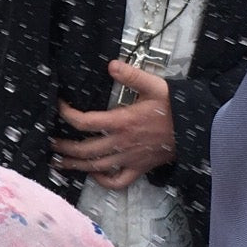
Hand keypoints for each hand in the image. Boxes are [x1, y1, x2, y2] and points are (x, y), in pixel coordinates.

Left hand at [52, 68, 176, 188]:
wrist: (196, 128)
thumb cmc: (175, 107)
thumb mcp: (155, 85)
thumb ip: (131, 75)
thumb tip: (111, 65)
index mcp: (122, 122)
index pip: (85, 122)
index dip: (67, 115)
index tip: (59, 107)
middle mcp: (121, 143)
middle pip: (84, 150)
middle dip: (64, 147)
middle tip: (50, 142)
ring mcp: (129, 159)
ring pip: (96, 168)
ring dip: (75, 166)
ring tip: (59, 162)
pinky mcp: (139, 169)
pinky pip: (118, 182)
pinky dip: (103, 182)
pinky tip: (94, 176)